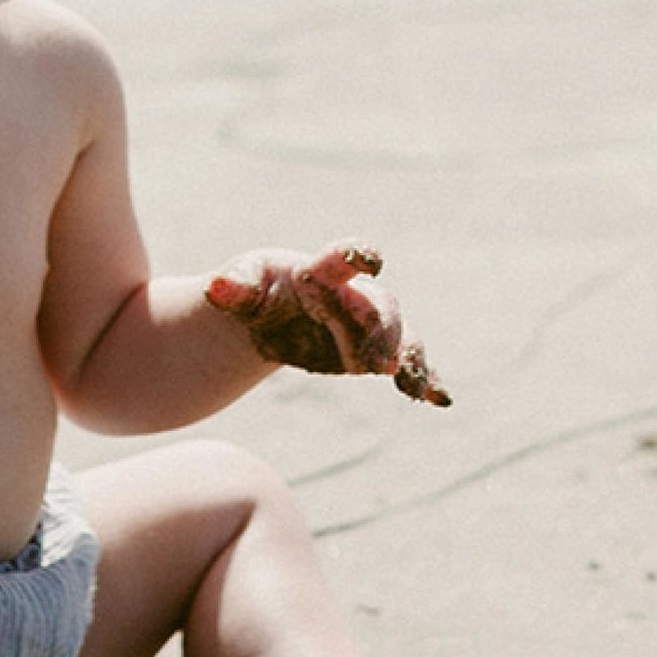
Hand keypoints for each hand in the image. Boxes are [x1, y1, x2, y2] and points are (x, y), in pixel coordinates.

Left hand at [206, 248, 450, 406]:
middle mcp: (354, 295)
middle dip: (383, 331)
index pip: (343, 258)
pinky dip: (426, 379)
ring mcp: (369, 325)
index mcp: (321, 271)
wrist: (269, 317)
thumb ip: (233, 285)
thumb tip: (216, 288)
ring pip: (402, 337)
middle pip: (380, 307)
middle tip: (379, 362)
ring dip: (411, 358)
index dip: (357, 256)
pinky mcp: (375, 354)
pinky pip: (409, 365)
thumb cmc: (257, 289)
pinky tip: (440, 399)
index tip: (370, 262)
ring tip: (413, 386)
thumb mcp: (241, 286)